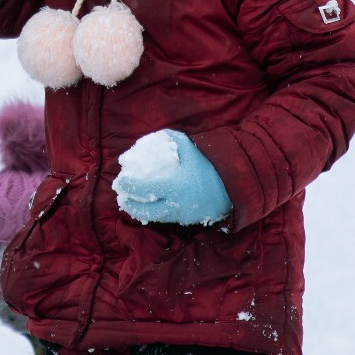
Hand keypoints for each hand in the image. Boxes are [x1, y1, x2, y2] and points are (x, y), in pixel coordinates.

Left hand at [113, 129, 231, 225]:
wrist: (234, 189)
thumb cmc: (211, 169)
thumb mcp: (194, 152)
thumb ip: (177, 141)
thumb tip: (162, 134)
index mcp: (174, 187)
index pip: (145, 189)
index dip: (130, 186)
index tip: (120, 180)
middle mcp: (175, 204)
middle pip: (145, 211)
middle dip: (130, 205)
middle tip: (121, 198)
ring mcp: (181, 215)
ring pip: (154, 218)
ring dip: (140, 212)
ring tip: (131, 205)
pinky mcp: (187, 220)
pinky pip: (166, 219)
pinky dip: (155, 215)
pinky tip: (151, 208)